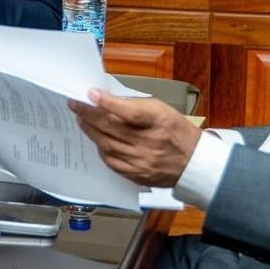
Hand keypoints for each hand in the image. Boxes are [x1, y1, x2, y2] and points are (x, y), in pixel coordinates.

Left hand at [69, 89, 200, 187]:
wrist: (194, 163)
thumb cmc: (177, 132)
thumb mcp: (162, 110)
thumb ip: (136, 105)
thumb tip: (108, 100)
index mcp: (159, 121)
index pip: (130, 112)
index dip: (108, 103)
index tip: (91, 94)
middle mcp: (149, 143)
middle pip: (111, 128)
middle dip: (88, 114)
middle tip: (75, 105)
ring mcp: (142, 161)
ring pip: (107, 145)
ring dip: (90, 131)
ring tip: (82, 120)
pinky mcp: (137, 174)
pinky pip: (111, 161)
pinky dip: (101, 149)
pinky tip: (96, 139)